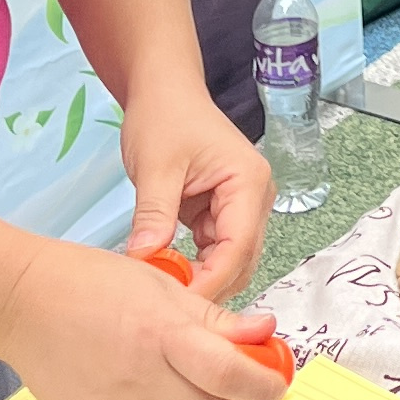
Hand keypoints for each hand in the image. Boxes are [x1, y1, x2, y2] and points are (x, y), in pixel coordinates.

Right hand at [0, 233, 291, 399]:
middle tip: (221, 382)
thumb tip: (265, 333)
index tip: (273, 381)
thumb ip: (216, 317)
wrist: (22, 300)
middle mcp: (142, 375)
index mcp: (163, 332)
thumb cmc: (90, 283)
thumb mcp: (162, 285)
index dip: (265, 384)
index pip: (231, 373)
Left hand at [121, 60, 275, 303]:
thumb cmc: (164, 118)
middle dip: (209, 285)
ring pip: (229, 261)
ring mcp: (242, 208)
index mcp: (249, 183)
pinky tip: (168, 274)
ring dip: (201, 277)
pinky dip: (194, 265)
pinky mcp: (222, 214)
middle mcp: (255, 199)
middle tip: (167, 306)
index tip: (177, 304)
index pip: (238, 247)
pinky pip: (214, 251)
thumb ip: (154, 214)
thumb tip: (144, 261)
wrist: (163, 92)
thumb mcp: (155, 166)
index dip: (211, 281)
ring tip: (164, 293)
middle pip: (241, 261)